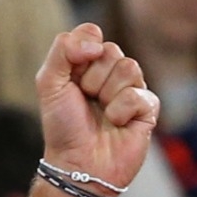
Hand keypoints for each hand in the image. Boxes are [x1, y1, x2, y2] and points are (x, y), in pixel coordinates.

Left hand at [33, 23, 158, 191]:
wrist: (79, 163)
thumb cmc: (63, 126)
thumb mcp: (49, 84)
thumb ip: (63, 51)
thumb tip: (95, 42)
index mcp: (84, 65)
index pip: (91, 33)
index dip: (83, 47)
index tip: (73, 69)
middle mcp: (109, 74)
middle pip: (111, 50)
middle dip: (91, 78)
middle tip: (85, 99)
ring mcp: (131, 89)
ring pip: (129, 67)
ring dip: (107, 94)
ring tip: (101, 113)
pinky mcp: (148, 107)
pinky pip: (139, 94)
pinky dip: (122, 111)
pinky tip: (117, 124)